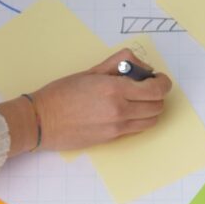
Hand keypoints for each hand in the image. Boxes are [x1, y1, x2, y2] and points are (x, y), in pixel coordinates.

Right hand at [18, 49, 170, 150]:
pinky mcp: (111, 139)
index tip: (158, 78)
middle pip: (157, 106)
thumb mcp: (90, 71)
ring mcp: (116, 127)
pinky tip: (126, 111)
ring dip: (150, 109)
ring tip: (137, 100)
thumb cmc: (61, 93)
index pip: (156, 89)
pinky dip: (138, 120)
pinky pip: (136, 129)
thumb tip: (139, 65)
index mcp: (114, 89)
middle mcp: (119, 110)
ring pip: (150, 121)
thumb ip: (118, 64)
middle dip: (157, 95)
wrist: (41, 120)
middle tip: (147, 87)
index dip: (163, 83)